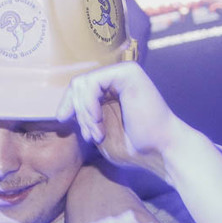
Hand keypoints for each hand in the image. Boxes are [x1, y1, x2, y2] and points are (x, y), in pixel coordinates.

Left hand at [57, 61, 183, 177]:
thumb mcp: (98, 132)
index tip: (72, 127)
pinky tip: (99, 121)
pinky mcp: (128, 72)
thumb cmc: (134, 147)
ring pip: (82, 84)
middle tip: (90, 135)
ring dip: (84, 113)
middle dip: (78, 113)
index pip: (78, 89)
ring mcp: (122, 73)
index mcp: (110, 90)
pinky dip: (90, 105)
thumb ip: (83, 119)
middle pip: (77, 85)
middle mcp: (116, 78)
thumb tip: (61, 112)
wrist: (160, 150)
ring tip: (97, 133)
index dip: (69, 107)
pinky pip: (93, 83)